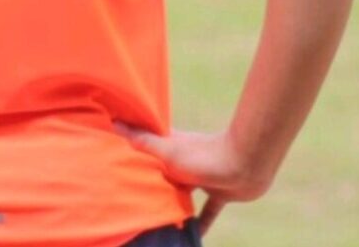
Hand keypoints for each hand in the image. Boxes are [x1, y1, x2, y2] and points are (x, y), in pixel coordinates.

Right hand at [112, 123, 271, 236]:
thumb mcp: (167, 150)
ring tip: (156, 221)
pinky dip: (200, 225)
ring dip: (172, 205)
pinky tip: (193, 238)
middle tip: (132, 198)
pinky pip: (206, 212)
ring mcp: (201, 177)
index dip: (132, 150)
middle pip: (162, 173)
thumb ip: (143, 141)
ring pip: (182, 194)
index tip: (116, 157)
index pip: (146, 146)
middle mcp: (183, 161)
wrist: (245, 164)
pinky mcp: (218, 193)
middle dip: (150, 183)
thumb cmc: (202, 155)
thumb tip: (114, 122)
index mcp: (170, 147)